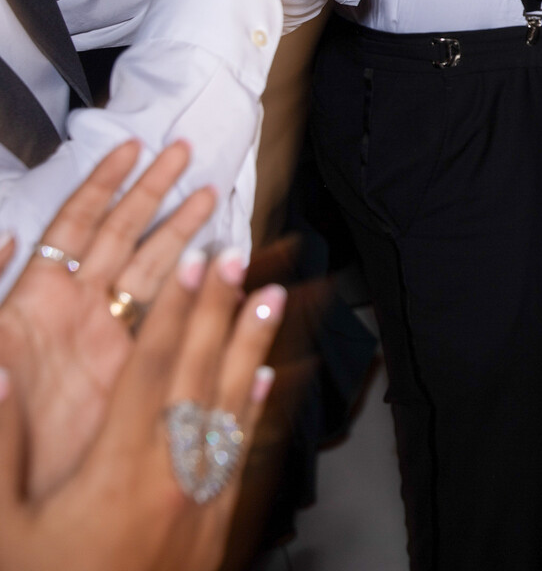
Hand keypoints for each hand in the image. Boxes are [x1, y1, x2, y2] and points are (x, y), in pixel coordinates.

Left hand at [0, 142, 215, 498]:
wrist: (25, 500)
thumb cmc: (9, 431)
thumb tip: (7, 238)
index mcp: (35, 305)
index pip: (75, 227)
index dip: (103, 184)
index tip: (132, 150)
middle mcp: (75, 316)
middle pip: (121, 237)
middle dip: (153, 190)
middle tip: (186, 152)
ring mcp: (107, 340)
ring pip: (152, 270)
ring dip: (180, 230)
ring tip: (209, 192)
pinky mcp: (133, 369)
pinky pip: (170, 317)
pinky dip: (196, 290)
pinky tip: (219, 267)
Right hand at [0, 218, 283, 570]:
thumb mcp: (1, 527)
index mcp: (118, 468)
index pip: (154, 369)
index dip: (176, 309)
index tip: (195, 263)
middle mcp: (173, 474)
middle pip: (204, 374)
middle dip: (223, 310)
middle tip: (243, 256)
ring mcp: (201, 498)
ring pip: (235, 405)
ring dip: (253, 346)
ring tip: (273, 298)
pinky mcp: (215, 524)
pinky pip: (243, 451)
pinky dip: (257, 409)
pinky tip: (269, 380)